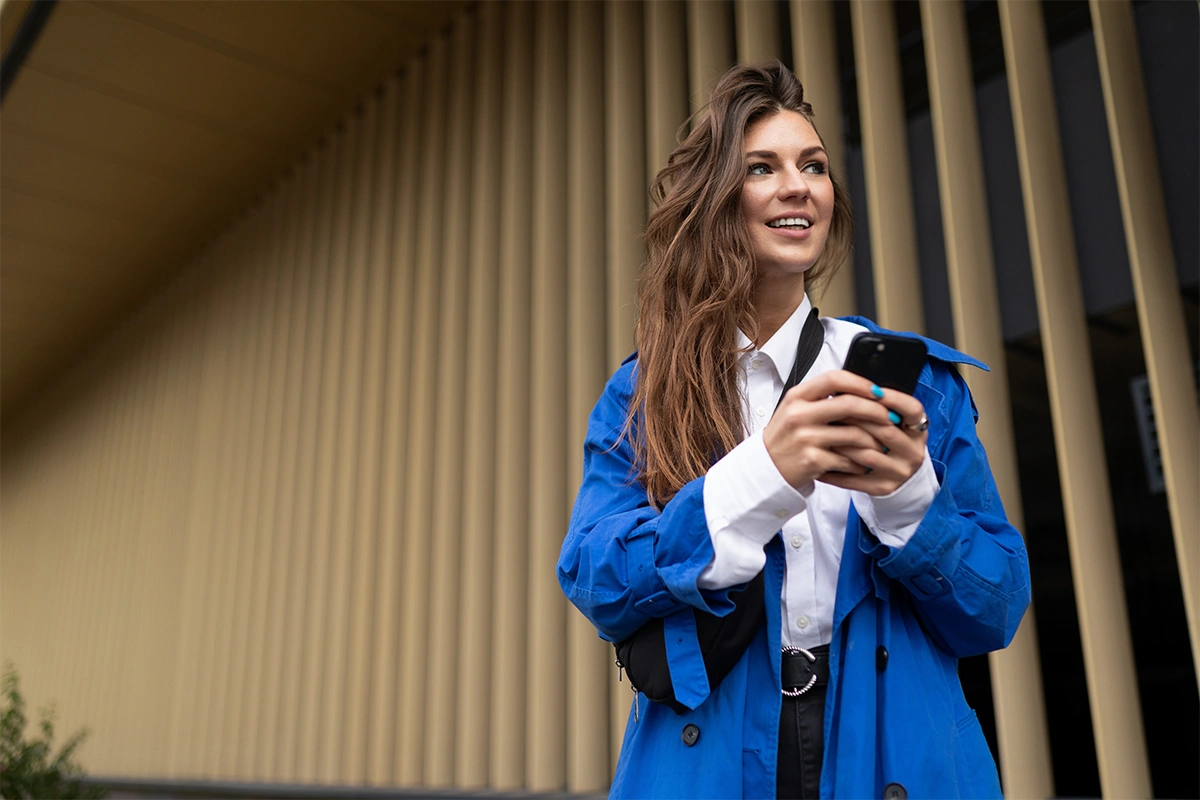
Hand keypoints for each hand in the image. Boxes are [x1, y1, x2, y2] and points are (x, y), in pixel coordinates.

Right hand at [763, 370, 902, 489]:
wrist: (767, 468)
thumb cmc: (787, 437)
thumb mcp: (796, 410)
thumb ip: (821, 398)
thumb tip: (861, 391)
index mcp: (797, 397)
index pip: (834, 379)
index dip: (860, 383)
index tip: (879, 391)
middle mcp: (799, 414)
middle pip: (848, 404)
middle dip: (877, 411)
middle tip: (891, 418)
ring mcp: (805, 438)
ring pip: (853, 434)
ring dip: (874, 441)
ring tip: (881, 446)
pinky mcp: (812, 460)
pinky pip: (848, 460)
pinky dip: (859, 464)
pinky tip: (862, 466)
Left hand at [818, 382, 928, 495]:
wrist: (892, 475)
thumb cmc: (884, 440)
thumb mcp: (891, 422)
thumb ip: (877, 406)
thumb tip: (848, 386)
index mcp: (917, 430)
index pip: (913, 410)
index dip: (893, 398)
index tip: (871, 390)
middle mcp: (913, 452)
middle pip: (885, 431)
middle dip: (856, 417)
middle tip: (832, 408)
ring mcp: (900, 472)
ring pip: (867, 454)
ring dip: (842, 442)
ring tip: (822, 432)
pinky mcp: (883, 487)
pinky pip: (855, 478)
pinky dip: (834, 468)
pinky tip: (818, 458)